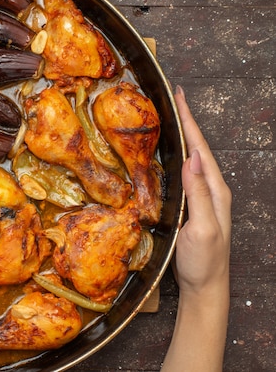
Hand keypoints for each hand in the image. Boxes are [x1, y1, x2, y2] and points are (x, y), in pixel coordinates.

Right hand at [173, 85, 230, 298]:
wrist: (205, 286)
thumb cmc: (204, 261)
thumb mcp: (203, 228)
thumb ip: (199, 195)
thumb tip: (192, 159)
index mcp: (216, 191)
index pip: (201, 149)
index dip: (190, 121)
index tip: (180, 97)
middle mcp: (212, 190)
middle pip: (198, 148)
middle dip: (187, 122)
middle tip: (174, 99)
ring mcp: (204, 198)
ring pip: (192, 159)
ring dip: (183, 137)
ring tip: (171, 119)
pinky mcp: (193, 206)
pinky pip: (185, 173)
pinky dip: (178, 156)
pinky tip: (169, 155)